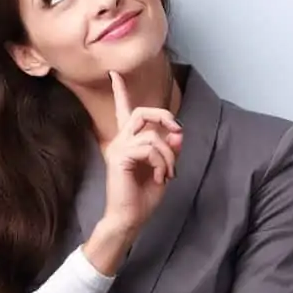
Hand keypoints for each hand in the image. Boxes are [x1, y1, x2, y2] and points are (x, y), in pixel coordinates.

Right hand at [102, 71, 182, 237]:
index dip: (120, 91)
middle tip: (177, 131)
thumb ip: (170, 150)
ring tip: (168, 174)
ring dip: (168, 154)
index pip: (123, 110)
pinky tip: (159, 178)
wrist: (129, 219)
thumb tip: (177, 133)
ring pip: (151, 134)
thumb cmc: (143, 197)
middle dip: (164, 117)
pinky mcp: (120, 158)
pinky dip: (162, 163)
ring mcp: (118, 148)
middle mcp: (120, 141)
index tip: (114, 73)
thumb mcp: (164, 170)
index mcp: (128, 142)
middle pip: (142, 112)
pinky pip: (149, 148)